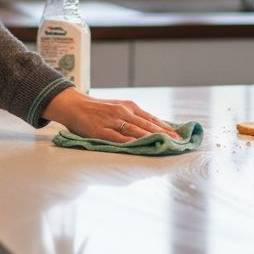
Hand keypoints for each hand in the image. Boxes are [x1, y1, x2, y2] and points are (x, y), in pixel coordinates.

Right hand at [42, 88, 181, 143]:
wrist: (74, 106)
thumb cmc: (97, 109)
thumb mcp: (118, 108)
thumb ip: (133, 117)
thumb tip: (152, 127)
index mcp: (129, 106)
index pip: (151, 118)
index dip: (166, 127)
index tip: (179, 135)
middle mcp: (123, 113)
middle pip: (148, 125)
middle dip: (164, 134)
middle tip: (178, 142)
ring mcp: (113, 122)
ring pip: (137, 131)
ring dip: (152, 139)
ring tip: (165, 145)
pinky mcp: (102, 131)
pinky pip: (119, 138)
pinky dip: (132, 143)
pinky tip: (142, 147)